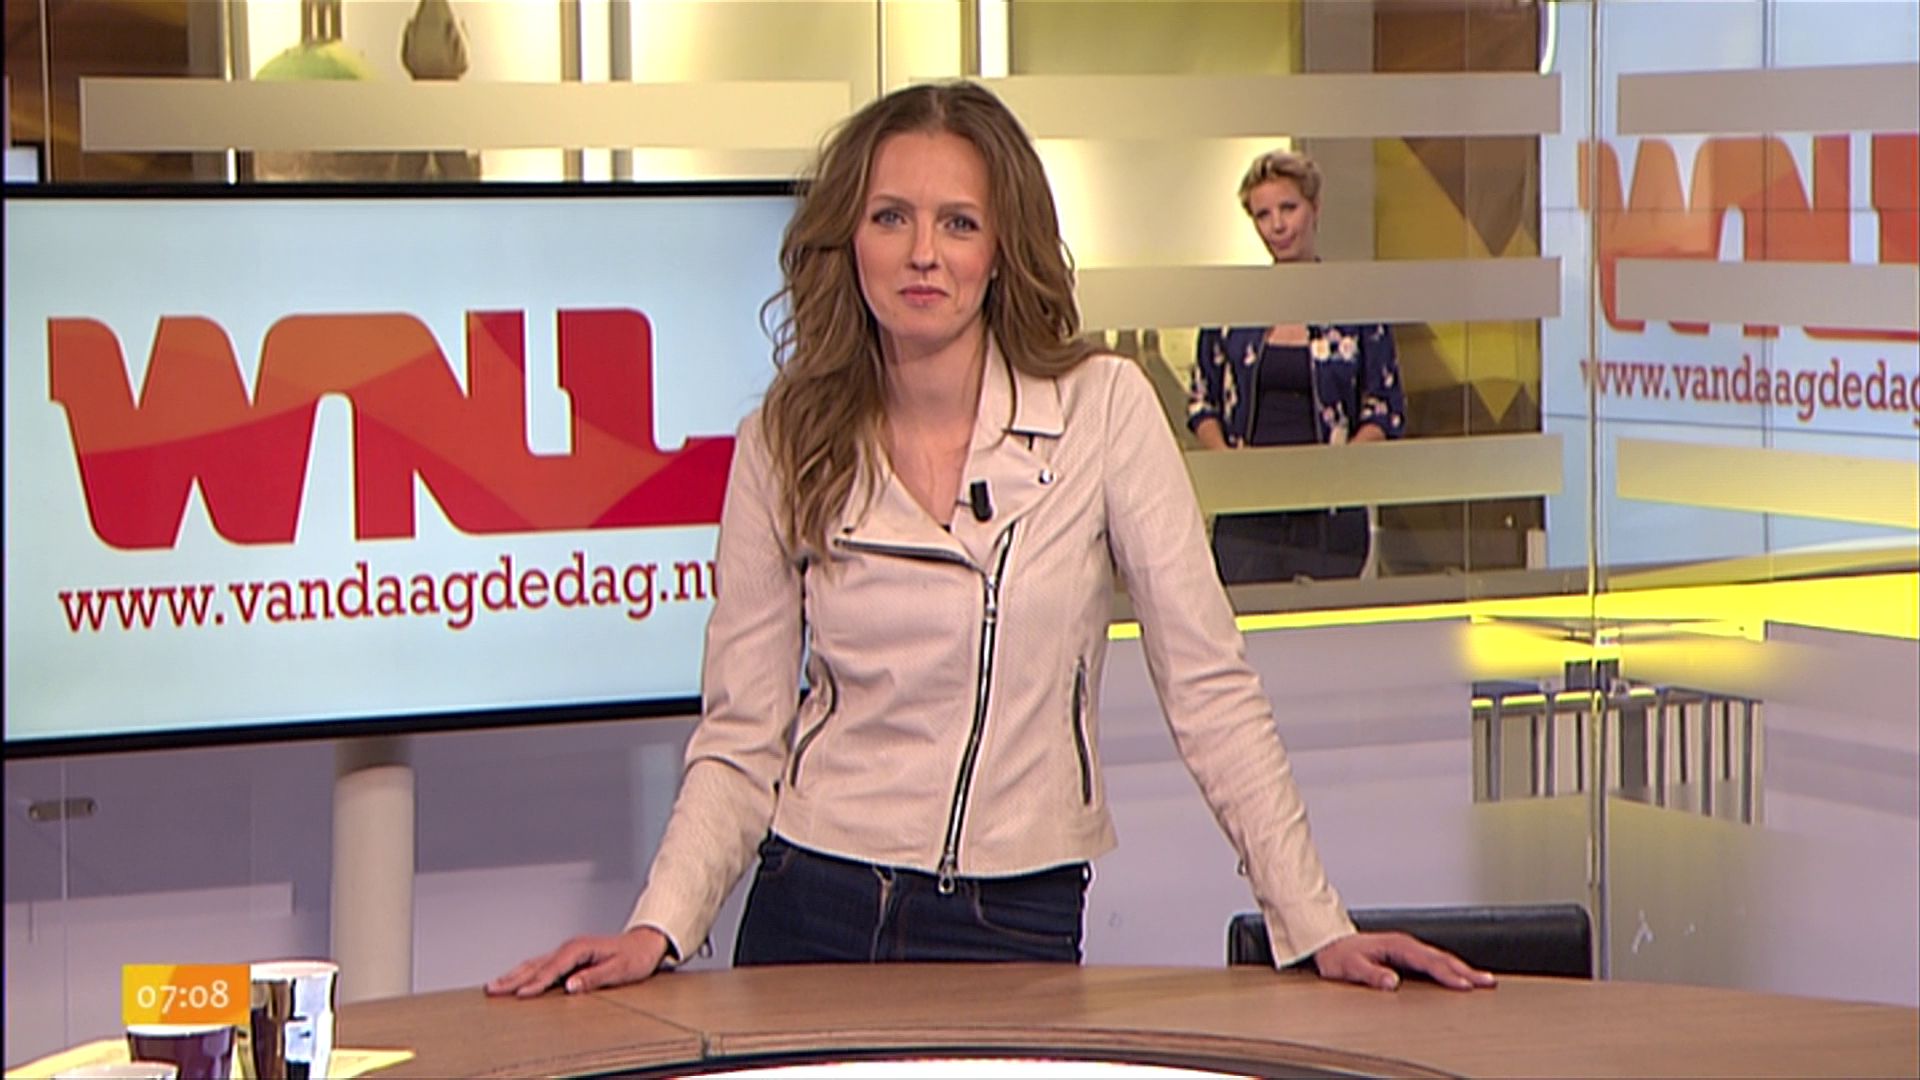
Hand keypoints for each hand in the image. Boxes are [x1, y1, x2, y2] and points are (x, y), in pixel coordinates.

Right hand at [484, 926, 671, 997]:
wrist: (645, 944)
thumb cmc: (634, 957)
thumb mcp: (619, 970)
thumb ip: (594, 978)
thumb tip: (569, 986)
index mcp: (580, 948)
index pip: (553, 968)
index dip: (536, 983)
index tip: (520, 995)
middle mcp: (570, 947)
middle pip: (537, 964)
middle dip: (513, 978)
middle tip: (492, 989)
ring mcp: (568, 951)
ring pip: (535, 963)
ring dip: (514, 974)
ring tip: (494, 985)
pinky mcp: (569, 957)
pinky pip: (542, 964)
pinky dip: (526, 972)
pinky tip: (515, 979)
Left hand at [1312, 931, 1496, 991]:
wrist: (1329, 944)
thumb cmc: (1340, 956)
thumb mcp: (1351, 967)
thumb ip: (1371, 974)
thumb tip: (1392, 982)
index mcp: (1396, 945)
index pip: (1427, 961)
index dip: (1447, 974)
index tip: (1464, 985)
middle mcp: (1405, 944)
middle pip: (1441, 957)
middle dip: (1466, 970)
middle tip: (1487, 982)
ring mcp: (1407, 948)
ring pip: (1441, 958)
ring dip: (1463, 969)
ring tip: (1483, 980)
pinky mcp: (1406, 954)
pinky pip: (1434, 960)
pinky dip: (1451, 968)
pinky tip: (1460, 976)